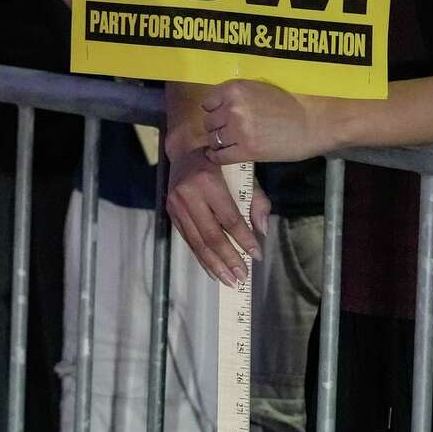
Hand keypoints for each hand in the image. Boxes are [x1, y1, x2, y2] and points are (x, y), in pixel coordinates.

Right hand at [165, 145, 268, 285]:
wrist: (185, 150)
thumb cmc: (220, 163)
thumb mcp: (244, 173)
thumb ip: (257, 200)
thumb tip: (261, 231)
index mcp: (208, 181)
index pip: (229, 218)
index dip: (244, 239)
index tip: (257, 254)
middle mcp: (188, 194)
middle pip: (211, 235)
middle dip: (229, 259)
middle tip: (243, 276)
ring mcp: (176, 205)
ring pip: (197, 242)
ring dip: (215, 265)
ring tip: (229, 280)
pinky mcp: (171, 213)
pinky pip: (188, 240)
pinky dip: (202, 258)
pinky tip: (213, 270)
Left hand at [200, 79, 337, 165]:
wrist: (314, 122)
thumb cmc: (291, 104)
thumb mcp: (259, 90)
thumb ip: (237, 97)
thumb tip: (218, 108)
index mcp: (235, 89)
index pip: (208, 102)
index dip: (213, 111)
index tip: (220, 116)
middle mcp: (233, 108)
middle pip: (208, 122)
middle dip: (216, 127)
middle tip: (228, 132)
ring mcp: (238, 130)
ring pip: (213, 140)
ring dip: (218, 143)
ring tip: (229, 144)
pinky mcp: (247, 150)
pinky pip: (221, 157)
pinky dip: (218, 157)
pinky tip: (223, 156)